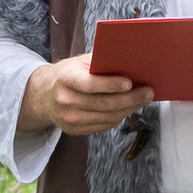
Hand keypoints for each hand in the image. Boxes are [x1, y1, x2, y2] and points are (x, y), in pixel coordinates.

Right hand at [19, 52, 154, 137]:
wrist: (44, 95)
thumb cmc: (68, 74)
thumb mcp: (79, 62)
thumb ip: (100, 62)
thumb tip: (130, 62)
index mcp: (65, 79)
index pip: (90, 85)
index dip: (111, 85)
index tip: (130, 83)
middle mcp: (65, 101)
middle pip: (104, 104)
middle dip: (130, 99)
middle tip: (148, 92)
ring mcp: (69, 119)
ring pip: (108, 117)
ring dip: (130, 109)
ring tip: (143, 100)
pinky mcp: (74, 130)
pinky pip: (104, 125)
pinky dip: (120, 116)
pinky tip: (129, 108)